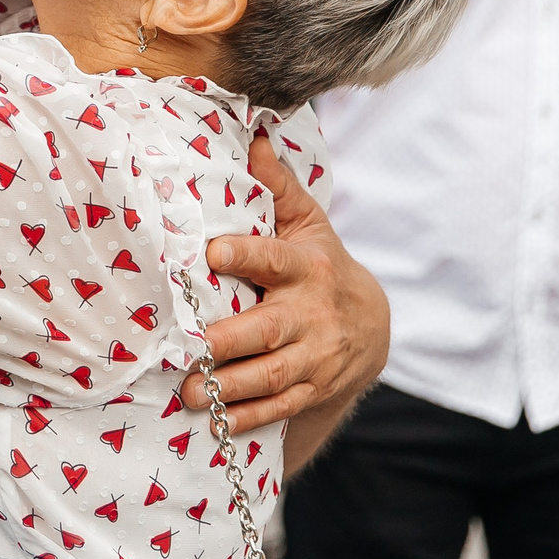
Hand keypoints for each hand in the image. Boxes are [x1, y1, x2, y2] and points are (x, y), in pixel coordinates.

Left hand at [180, 134, 391, 431]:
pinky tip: (218, 423)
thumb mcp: (308, 222)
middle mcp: (312, 314)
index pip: (274, 259)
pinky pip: (281, 406)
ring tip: (191, 392)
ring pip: (272, 375)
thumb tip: (254, 136)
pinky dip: (249, 416)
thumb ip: (279, 186)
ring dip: (230, 387)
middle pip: (268, 329)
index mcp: (306, 266)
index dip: (245, 254)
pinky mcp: (314, 387)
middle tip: (186, 348)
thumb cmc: (321, 263)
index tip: (212, 252)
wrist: (371, 324)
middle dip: (227, 342)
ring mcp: (316, 355)